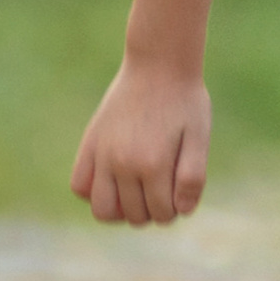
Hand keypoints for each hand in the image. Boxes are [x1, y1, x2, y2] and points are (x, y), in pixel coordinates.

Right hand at [71, 61, 210, 224]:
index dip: (175, 210)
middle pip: (133, 216)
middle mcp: (122, 163)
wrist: (159, 64)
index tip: (180, 194)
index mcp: (153, 164)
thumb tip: (182, 211)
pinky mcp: (90, 143)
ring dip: (122, 210)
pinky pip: (79, 186)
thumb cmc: (185, 101)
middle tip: (163, 190)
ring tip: (138, 192)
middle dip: (152, 211)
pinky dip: (94, 193)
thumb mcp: (199, 137)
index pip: (161, 213)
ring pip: (102, 210)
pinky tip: (115, 180)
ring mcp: (102, 154)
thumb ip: (192, 177)